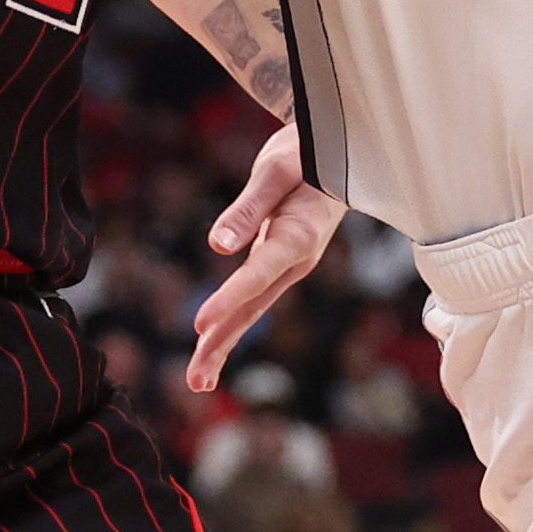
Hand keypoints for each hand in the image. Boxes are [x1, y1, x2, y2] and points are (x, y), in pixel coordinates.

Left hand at [190, 124, 348, 391]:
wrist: (338, 149)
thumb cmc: (308, 152)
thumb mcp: (276, 169)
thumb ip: (247, 209)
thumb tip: (216, 246)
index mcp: (300, 234)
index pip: (259, 272)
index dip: (229, 298)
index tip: (199, 326)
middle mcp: (298, 258)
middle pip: (254, 306)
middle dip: (223, 343)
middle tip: (195, 381)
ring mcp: (290, 265)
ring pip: (252, 310)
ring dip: (224, 345)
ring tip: (198, 382)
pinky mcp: (279, 264)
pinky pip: (252, 300)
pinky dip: (231, 324)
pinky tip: (212, 346)